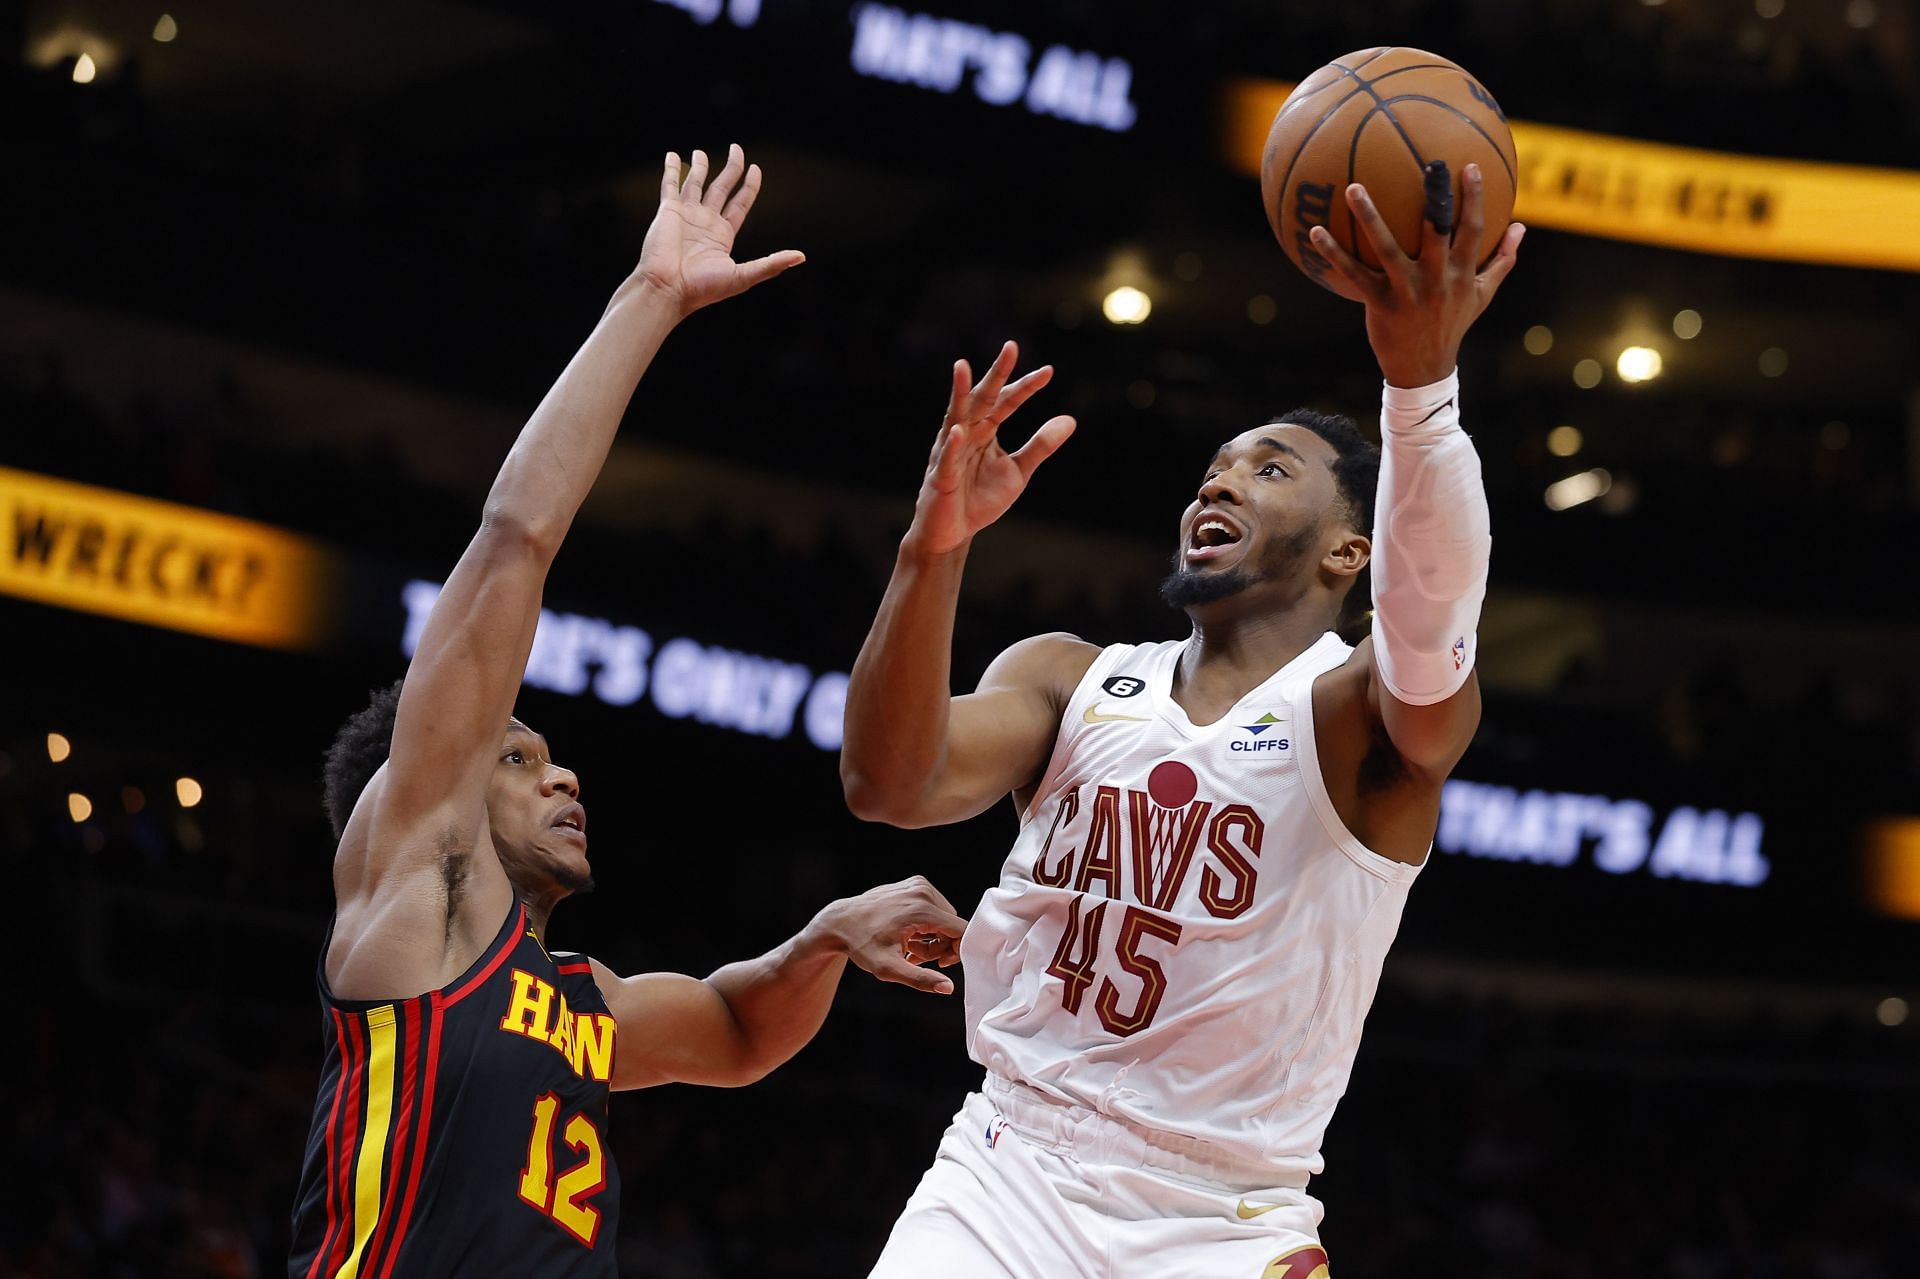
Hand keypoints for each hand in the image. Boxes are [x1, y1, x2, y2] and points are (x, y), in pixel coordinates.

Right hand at [635, 144, 804, 317]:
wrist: (668, 290)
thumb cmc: (703, 289)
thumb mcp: (743, 276)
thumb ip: (770, 264)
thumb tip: (800, 256)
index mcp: (723, 234)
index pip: (740, 203)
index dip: (749, 186)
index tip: (755, 169)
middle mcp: (705, 222)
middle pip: (721, 187)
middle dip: (731, 168)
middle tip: (736, 148)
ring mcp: (686, 215)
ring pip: (694, 183)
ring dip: (698, 167)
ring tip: (700, 152)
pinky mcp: (668, 211)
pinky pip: (670, 185)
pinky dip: (671, 171)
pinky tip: (672, 156)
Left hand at [814, 875, 967, 994]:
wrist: (841, 922)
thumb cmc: (862, 946)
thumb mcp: (888, 968)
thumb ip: (920, 979)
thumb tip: (948, 988)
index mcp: (921, 909)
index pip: (961, 931)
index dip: (956, 952)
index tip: (939, 964)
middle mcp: (923, 891)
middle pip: (952, 925)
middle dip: (941, 945)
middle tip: (915, 957)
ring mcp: (919, 884)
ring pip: (945, 917)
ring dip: (934, 935)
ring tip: (909, 946)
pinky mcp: (915, 884)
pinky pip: (935, 907)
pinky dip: (927, 923)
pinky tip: (908, 934)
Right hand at [908, 341, 1075, 557]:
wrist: (954, 533)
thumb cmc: (980, 499)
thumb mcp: (1018, 472)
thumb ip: (1041, 446)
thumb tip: (1070, 420)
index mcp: (986, 430)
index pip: (1007, 402)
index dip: (1026, 387)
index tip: (1049, 372)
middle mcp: (967, 434)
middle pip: (982, 399)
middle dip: (996, 375)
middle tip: (1011, 348)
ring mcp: (950, 452)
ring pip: (956, 418)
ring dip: (960, 394)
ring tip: (963, 367)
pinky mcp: (941, 477)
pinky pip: (946, 458)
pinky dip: (953, 446)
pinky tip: (959, 431)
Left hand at [1308, 162, 1524, 387]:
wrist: (1424, 368)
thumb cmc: (1453, 324)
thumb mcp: (1482, 295)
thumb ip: (1502, 260)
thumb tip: (1521, 227)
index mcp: (1462, 274)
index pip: (1472, 230)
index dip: (1474, 198)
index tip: (1468, 166)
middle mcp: (1436, 279)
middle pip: (1437, 231)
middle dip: (1435, 197)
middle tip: (1428, 163)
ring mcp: (1406, 290)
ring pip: (1387, 247)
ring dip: (1369, 216)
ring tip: (1353, 187)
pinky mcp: (1379, 302)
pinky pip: (1354, 273)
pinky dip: (1334, 253)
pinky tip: (1315, 231)